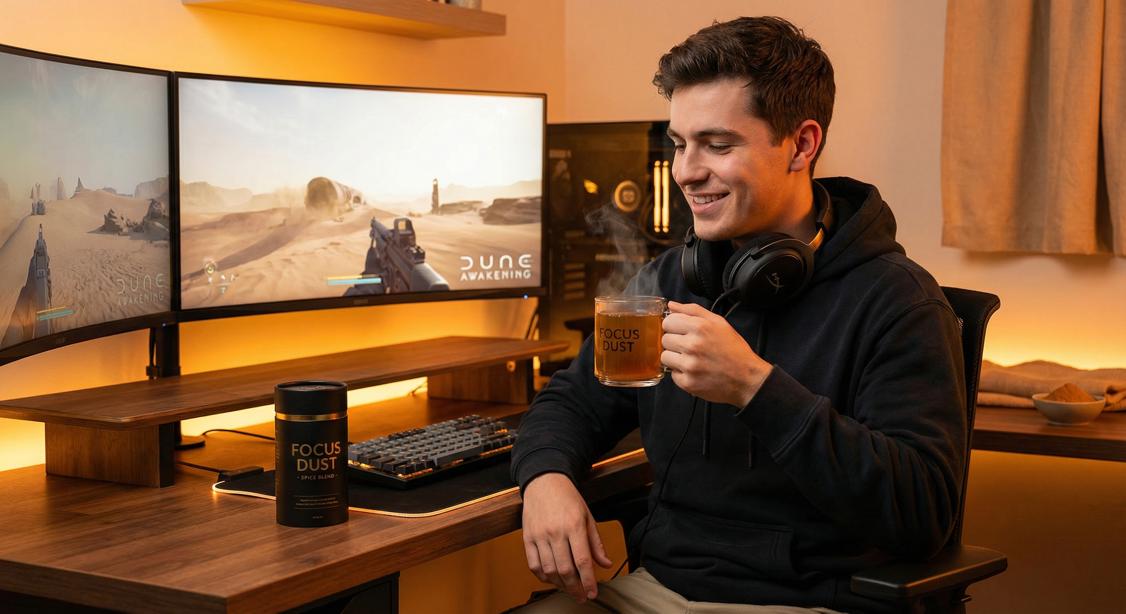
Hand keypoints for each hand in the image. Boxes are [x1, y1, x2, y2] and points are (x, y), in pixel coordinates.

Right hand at [521, 472, 612, 602]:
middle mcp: (555, 531)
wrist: (544, 481)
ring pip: (549, 570)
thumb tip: (606, 563)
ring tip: (569, 588)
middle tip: (581, 596)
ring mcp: (539, 535)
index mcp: (574, 525)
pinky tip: (552, 578)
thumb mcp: (587, 516)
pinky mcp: (527, 537)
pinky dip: (543, 576)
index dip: (588, 581)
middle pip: (565, 569)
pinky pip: (533, 564)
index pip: (582, 560)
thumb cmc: (568, 498)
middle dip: (575, 588)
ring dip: (560, 584)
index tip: (592, 593)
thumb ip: (596, 543)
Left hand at [661, 301, 772, 406]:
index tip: (681, 331)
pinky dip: (681, 373)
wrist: (747, 378)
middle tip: (690, 347)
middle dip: (675, 342)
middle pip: (665, 339)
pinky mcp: (688, 383)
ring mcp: (689, 365)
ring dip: (675, 358)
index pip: (668, 321)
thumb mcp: (719, 322)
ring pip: (665, 357)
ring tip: (692, 359)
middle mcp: (693, 345)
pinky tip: (695, 371)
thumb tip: (671, 305)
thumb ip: (693, 310)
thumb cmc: (734, 350)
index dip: (674, 326)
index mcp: (700, 327)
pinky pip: (672, 374)